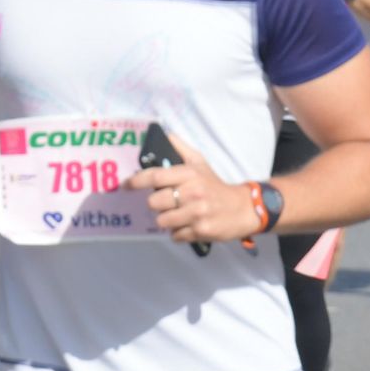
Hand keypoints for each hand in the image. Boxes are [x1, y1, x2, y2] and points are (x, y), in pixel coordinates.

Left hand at [123, 132, 259, 243]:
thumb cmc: (215, 185)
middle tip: (167, 202)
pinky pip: (175, 235)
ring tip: (179, 215)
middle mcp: (193, 193)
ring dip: (167, 220)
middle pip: (154, 202)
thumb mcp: (200, 163)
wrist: (243, 208)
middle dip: (156, 204)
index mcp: (190, 175)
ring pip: (162, 221)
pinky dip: (178, 232)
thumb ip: (180, 148)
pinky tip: (189, 225)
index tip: (126, 185)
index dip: (136, 181)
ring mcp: (197, 214)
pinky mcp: (201, 232)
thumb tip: (164, 134)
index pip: (155, 176)